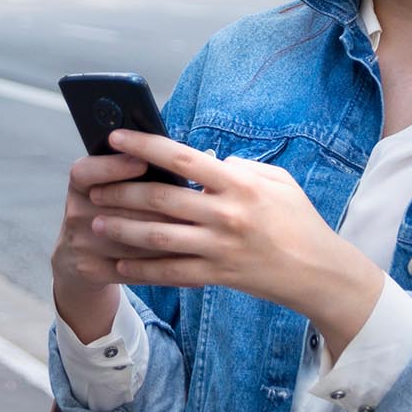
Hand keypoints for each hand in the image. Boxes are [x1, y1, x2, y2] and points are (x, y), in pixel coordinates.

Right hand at [51, 150, 186, 298]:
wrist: (80, 256)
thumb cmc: (110, 209)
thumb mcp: (110, 185)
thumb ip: (134, 170)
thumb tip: (177, 161)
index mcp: (80, 185)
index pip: (87, 171)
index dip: (113, 166)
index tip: (143, 161)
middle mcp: (75, 213)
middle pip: (119, 207)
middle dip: (159, 206)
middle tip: (193, 203)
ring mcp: (82, 244)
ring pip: (131, 240)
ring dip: (167, 237)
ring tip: (198, 231)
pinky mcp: (92, 270)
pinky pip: (134, 268)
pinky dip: (164, 265)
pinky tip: (189, 261)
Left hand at [87, 130, 385, 340]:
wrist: (318, 272)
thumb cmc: (298, 219)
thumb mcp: (276, 180)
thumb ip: (239, 167)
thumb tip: (207, 160)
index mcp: (238, 183)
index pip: (181, 157)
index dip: (143, 146)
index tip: (115, 137)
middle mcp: (225, 214)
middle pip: (160, 198)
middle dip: (121, 190)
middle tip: (93, 186)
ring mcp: (219, 247)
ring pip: (157, 237)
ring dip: (121, 230)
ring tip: (95, 224)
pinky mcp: (216, 275)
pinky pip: (169, 273)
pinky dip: (140, 269)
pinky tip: (118, 264)